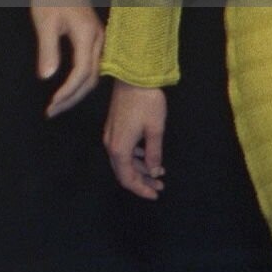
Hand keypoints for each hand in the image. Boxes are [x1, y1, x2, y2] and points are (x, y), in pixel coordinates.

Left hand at [29, 0, 103, 117]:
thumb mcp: (45, 22)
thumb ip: (48, 50)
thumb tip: (46, 78)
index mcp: (88, 36)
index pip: (81, 73)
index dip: (67, 92)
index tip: (52, 104)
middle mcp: (99, 41)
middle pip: (90, 79)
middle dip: (72, 98)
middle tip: (52, 111)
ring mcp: (100, 41)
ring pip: (93, 75)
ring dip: (76, 93)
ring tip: (57, 105)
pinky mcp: (95, 40)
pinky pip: (92, 67)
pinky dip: (80, 82)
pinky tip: (68, 89)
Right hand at [103, 81, 167, 197]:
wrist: (133, 77)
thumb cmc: (147, 104)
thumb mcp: (155, 130)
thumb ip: (154, 154)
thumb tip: (154, 172)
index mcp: (119, 148)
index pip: (127, 178)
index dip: (140, 189)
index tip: (156, 195)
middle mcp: (111, 144)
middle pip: (122, 172)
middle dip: (141, 181)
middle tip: (160, 186)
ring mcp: (110, 135)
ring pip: (123, 161)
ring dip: (139, 169)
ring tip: (158, 174)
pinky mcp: (114, 127)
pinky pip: (123, 150)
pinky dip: (135, 158)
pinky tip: (148, 156)